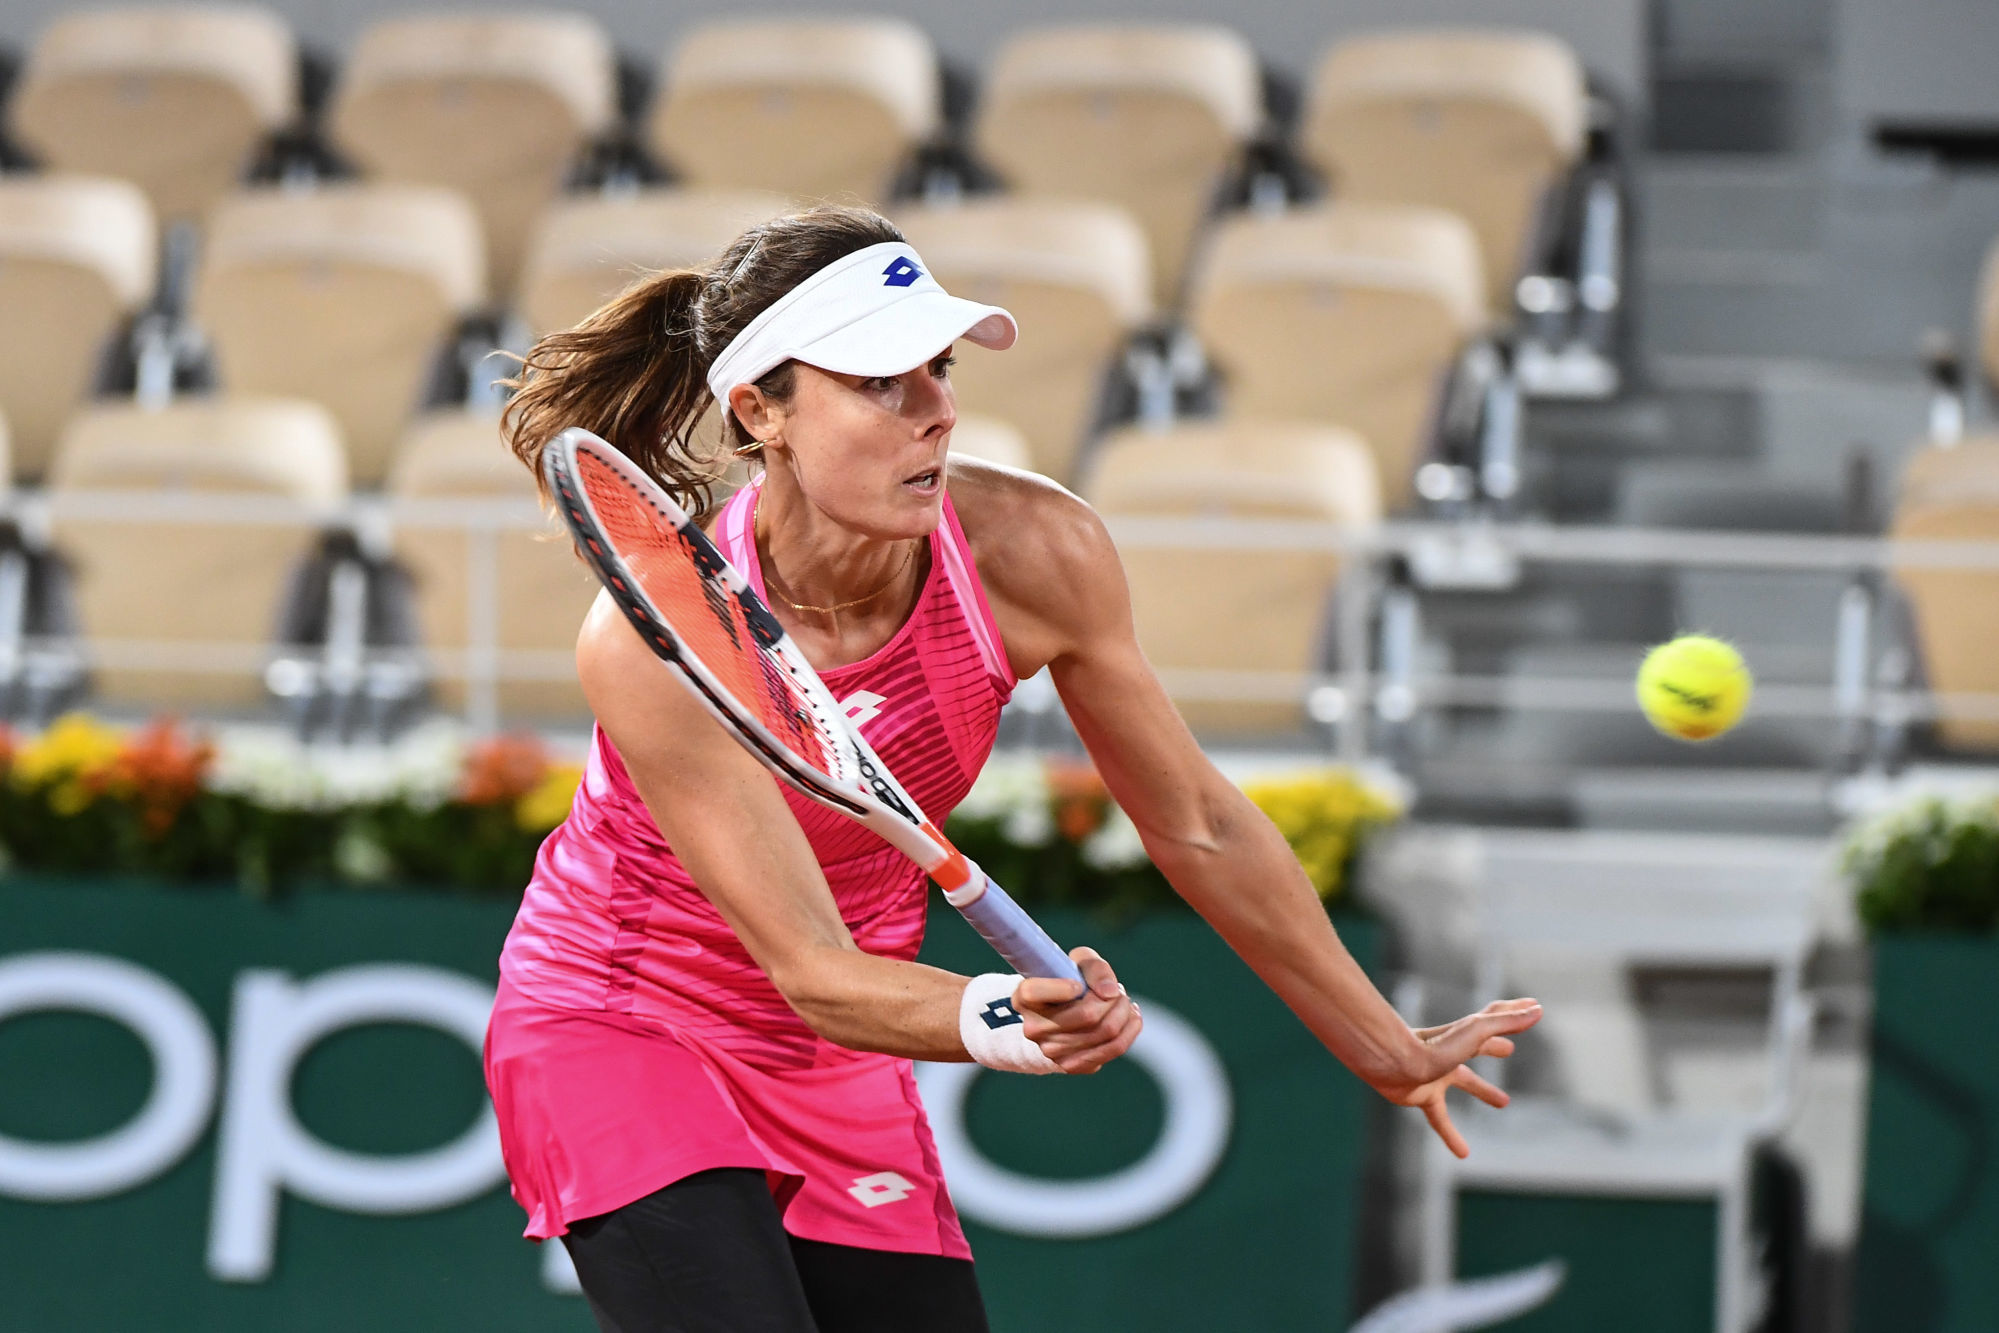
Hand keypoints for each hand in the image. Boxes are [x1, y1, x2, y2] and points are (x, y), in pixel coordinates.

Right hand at [1014, 947, 1142, 1073]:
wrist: (1062, 1015)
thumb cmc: (1069, 981)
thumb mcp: (1077, 962)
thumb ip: (1094, 968)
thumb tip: (1109, 992)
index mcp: (1024, 998)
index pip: (1033, 992)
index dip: (1061, 987)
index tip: (1078, 984)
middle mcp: (1033, 1028)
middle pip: (1087, 1014)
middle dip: (1113, 998)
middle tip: (1117, 990)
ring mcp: (1051, 1051)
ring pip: (1105, 1031)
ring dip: (1124, 1012)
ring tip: (1124, 1002)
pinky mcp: (1072, 1065)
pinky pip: (1114, 1048)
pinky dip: (1129, 1029)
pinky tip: (1130, 1017)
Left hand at [1376, 998, 1542, 1158]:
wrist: (1390, 1064)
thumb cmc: (1433, 1045)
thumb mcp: (1476, 1032)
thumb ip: (1505, 1022)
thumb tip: (1538, 1009)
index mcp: (1465, 1033)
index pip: (1494, 1018)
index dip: (1514, 1013)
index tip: (1533, 1007)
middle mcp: (1450, 1050)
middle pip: (1477, 1046)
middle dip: (1493, 1046)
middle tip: (1509, 1049)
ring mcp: (1436, 1073)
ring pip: (1463, 1081)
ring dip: (1483, 1090)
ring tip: (1504, 1103)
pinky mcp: (1422, 1095)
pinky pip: (1440, 1119)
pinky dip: (1451, 1135)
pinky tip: (1463, 1153)